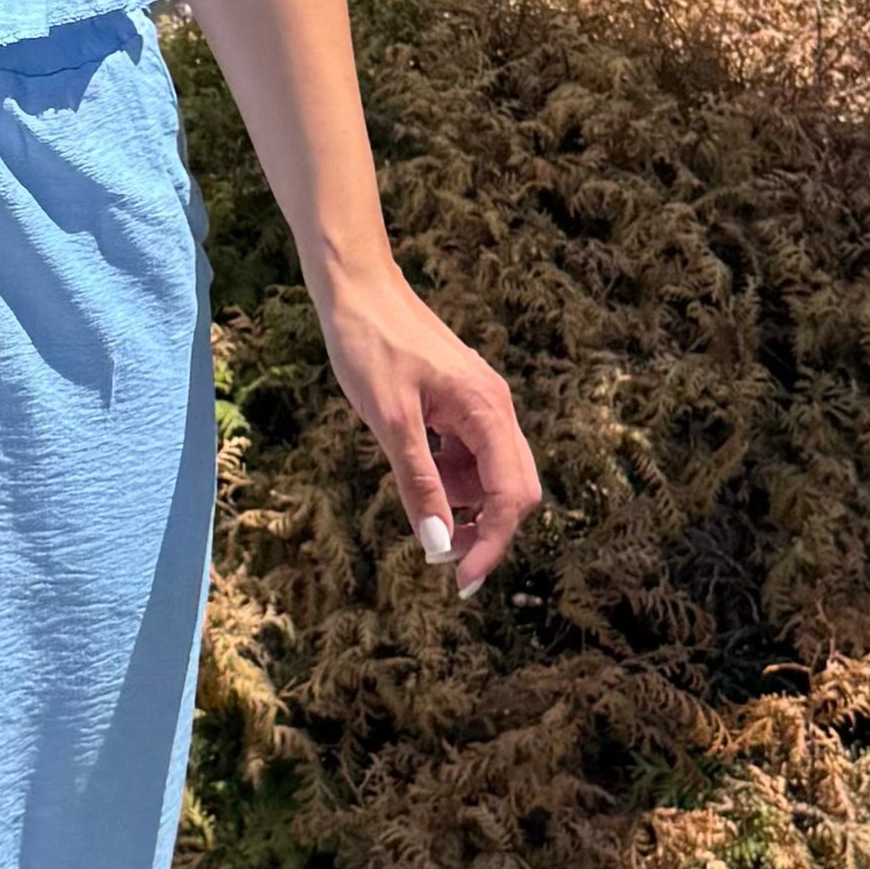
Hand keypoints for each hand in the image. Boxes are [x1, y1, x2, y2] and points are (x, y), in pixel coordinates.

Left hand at [318, 264, 540, 600]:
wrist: (355, 287)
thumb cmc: (369, 344)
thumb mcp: (389, 421)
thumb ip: (418, 482)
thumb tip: (438, 545)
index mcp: (488, 411)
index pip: (511, 496)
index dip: (492, 544)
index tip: (462, 580)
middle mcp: (496, 409)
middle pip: (513, 490)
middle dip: (483, 530)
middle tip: (442, 560)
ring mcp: (481, 404)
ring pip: (488, 475)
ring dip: (459, 501)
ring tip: (412, 492)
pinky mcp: (461, 403)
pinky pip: (467, 455)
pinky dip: (446, 475)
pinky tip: (413, 465)